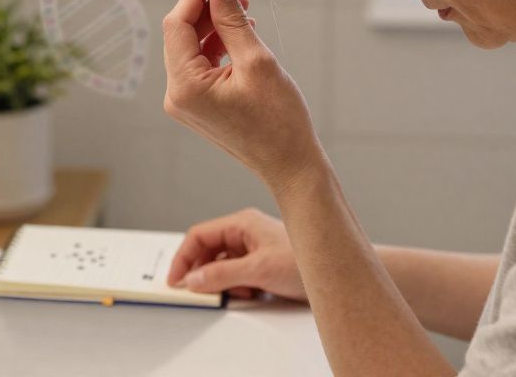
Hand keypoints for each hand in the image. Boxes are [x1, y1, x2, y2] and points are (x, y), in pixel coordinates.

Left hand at [161, 0, 321, 189]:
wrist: (290, 164)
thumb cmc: (279, 120)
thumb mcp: (257, 61)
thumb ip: (233, 20)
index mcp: (185, 86)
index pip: (176, 25)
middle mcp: (176, 95)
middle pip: (180, 36)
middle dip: (206, 11)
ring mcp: (185, 102)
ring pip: (190, 49)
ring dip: (213, 28)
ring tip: (244, 14)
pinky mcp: (197, 105)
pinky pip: (199, 66)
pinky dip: (216, 47)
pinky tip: (241, 36)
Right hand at [167, 208, 306, 300]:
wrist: (339, 274)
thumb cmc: (307, 261)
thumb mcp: (259, 269)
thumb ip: (222, 274)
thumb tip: (193, 280)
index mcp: (242, 223)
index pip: (199, 236)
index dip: (183, 258)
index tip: (176, 280)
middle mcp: (246, 232)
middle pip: (208, 250)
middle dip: (203, 272)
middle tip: (198, 292)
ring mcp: (254, 248)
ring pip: (222, 264)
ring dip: (222, 281)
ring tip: (236, 292)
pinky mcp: (262, 263)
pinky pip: (237, 274)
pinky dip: (236, 286)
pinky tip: (251, 293)